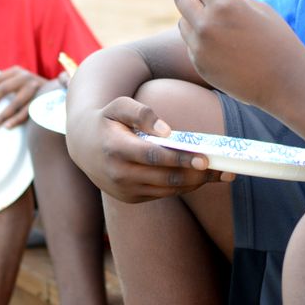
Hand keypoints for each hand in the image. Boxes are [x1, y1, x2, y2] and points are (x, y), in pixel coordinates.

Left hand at [0, 66, 44, 128]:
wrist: (58, 91)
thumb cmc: (31, 90)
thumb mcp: (19, 81)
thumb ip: (6, 84)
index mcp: (16, 72)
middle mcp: (25, 77)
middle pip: (4, 88)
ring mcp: (35, 88)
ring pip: (15, 102)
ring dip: (3, 115)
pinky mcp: (42, 100)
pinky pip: (26, 112)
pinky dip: (16, 120)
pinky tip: (7, 126)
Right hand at [66, 95, 228, 203]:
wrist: (83, 145)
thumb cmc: (107, 120)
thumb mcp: (119, 106)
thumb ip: (142, 113)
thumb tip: (168, 131)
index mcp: (116, 149)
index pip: (154, 156)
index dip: (181, 158)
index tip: (205, 158)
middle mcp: (119, 174)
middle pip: (166, 177)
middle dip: (197, 174)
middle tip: (222, 167)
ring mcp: (124, 190)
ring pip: (168, 189)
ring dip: (195, 183)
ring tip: (219, 173)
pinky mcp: (130, 198)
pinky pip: (162, 193)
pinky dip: (182, 186)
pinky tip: (199, 177)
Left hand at [175, 0, 304, 111]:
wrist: (285, 82)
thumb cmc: (278, 40)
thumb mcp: (259, 8)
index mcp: (224, 5)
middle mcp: (206, 25)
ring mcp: (200, 47)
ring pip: (183, 21)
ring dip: (194, 16)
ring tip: (216, 21)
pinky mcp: (199, 64)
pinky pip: (191, 43)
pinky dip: (200, 39)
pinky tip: (221, 44)